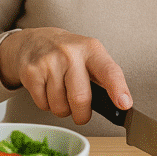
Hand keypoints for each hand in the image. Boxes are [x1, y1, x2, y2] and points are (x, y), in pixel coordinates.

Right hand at [0, 27, 130, 124]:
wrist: (34, 41)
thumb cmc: (68, 53)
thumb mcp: (90, 56)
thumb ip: (105, 77)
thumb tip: (121, 104)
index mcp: (92, 49)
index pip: (109, 71)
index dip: (118, 89)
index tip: (124, 104)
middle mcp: (71, 53)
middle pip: (80, 98)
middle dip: (82, 114)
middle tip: (81, 114)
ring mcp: (49, 62)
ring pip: (60, 106)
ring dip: (62, 110)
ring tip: (62, 95)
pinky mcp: (31, 72)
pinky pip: (43, 105)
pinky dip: (47, 105)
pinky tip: (47, 90)